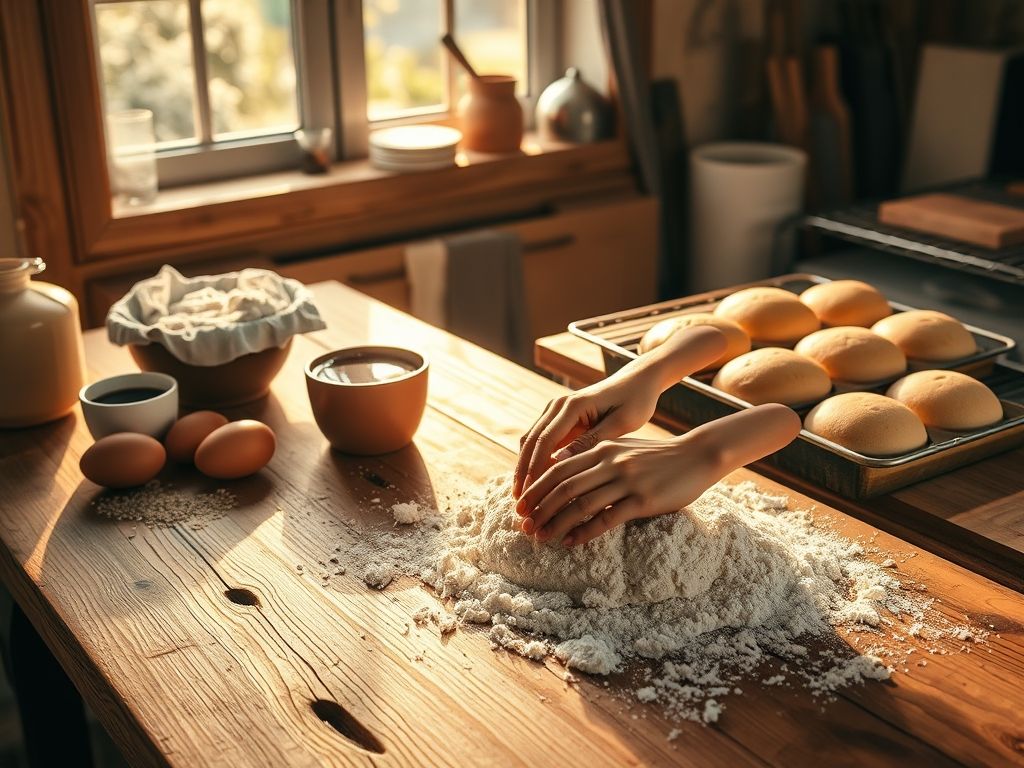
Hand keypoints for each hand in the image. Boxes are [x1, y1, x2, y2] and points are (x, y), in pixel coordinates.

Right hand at [513, 326, 727, 505]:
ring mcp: (556, 410)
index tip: (531, 494)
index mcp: (573, 405)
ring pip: (531, 441)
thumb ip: (591, 441)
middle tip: (521, 503)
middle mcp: (559, 405)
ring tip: (525, 498)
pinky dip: (536, 461)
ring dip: (525, 468)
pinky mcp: (560, 417)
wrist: (638, 381)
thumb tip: (560, 463)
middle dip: (523, 473)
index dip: (534, 469)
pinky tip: (538, 484)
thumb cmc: (635, 401)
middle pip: (530, 441)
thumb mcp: (620, 423)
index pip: (545, 440)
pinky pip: (542, 441)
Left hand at [517, 403, 800, 546]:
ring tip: (542, 538)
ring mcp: (626, 481)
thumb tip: (561, 465)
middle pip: (563, 487)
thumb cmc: (657, 455)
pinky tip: (571, 543)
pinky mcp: (642, 500)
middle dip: (540, 508)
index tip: (520, 505)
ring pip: (580, 505)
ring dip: (557, 523)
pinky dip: (585, 532)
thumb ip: (594, 454)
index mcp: (601, 448)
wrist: (698, 455)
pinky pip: (606, 518)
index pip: (557, 468)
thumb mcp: (623, 447)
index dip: (536, 488)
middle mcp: (609, 462)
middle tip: (525, 526)